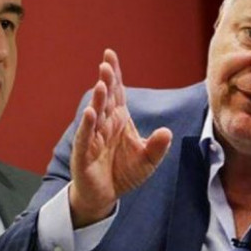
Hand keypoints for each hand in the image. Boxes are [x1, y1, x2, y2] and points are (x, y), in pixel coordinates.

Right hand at [69, 49, 171, 227]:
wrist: (105, 196)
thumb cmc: (124, 173)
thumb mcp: (147, 160)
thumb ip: (157, 147)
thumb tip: (167, 132)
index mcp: (118, 120)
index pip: (117, 92)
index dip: (114, 74)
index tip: (109, 54)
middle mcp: (104, 125)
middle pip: (105, 99)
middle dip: (106, 81)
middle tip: (106, 64)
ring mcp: (92, 138)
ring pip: (95, 115)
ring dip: (97, 100)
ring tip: (101, 84)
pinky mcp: (83, 154)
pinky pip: (85, 137)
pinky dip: (87, 125)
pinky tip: (90, 112)